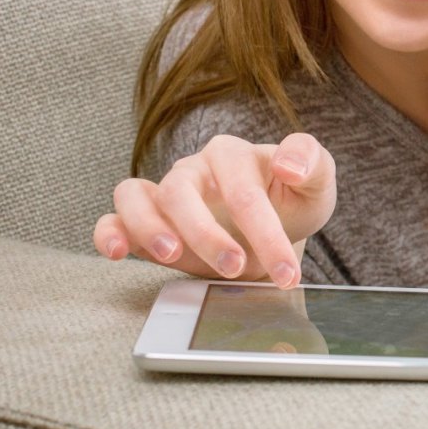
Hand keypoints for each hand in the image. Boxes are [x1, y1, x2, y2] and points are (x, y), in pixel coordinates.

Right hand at [93, 133, 336, 287]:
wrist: (277, 225)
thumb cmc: (294, 200)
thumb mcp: (317, 182)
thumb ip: (312, 162)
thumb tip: (287, 164)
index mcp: (233, 155)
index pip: (242, 190)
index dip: (265, 232)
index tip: (287, 273)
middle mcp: (193, 169)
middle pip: (182, 191)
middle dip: (207, 235)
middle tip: (235, 268)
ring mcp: (165, 192)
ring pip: (137, 196)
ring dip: (150, 227)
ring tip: (172, 255)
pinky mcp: (146, 219)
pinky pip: (114, 216)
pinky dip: (110, 232)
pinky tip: (119, 252)